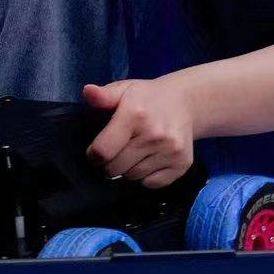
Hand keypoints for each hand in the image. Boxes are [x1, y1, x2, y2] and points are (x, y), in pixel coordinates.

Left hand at [83, 77, 197, 188]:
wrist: (185, 102)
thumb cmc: (148, 98)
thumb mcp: (124, 90)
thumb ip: (103, 95)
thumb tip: (88, 91)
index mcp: (135, 115)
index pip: (103, 151)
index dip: (94, 155)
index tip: (97, 151)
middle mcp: (155, 134)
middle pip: (116, 168)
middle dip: (111, 163)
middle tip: (117, 150)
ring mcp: (171, 150)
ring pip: (133, 177)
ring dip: (129, 169)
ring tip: (135, 152)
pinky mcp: (182, 163)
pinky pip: (152, 183)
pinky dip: (147, 176)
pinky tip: (150, 159)